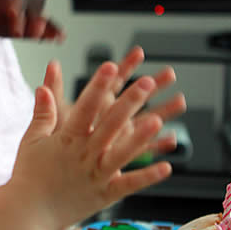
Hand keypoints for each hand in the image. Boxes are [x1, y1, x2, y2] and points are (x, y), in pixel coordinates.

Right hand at [0, 0, 64, 40]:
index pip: (6, 18)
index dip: (25, 20)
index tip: (42, 23)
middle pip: (16, 29)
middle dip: (38, 32)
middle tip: (59, 35)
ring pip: (16, 33)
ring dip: (36, 35)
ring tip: (58, 36)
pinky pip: (12, 33)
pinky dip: (28, 33)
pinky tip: (43, 34)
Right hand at [10, 60, 174, 227]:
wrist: (27, 213)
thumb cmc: (28, 175)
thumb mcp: (31, 141)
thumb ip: (42, 113)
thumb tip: (43, 87)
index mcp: (66, 140)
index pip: (85, 107)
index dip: (98, 86)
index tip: (110, 66)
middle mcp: (83, 156)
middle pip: (109, 125)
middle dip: (128, 102)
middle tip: (146, 83)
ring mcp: (95, 176)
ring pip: (121, 153)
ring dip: (141, 137)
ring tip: (158, 120)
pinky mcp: (104, 195)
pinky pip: (128, 185)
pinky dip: (146, 177)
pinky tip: (166, 167)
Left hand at [43, 46, 185, 155]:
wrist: (52, 176)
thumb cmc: (51, 146)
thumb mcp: (52, 116)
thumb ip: (54, 91)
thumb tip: (52, 65)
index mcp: (93, 108)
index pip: (111, 82)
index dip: (124, 67)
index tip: (138, 53)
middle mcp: (108, 122)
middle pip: (132, 101)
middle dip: (150, 87)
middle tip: (168, 74)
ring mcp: (117, 139)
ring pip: (142, 123)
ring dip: (161, 113)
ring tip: (179, 102)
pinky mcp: (120, 159)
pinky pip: (141, 153)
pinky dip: (156, 147)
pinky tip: (171, 141)